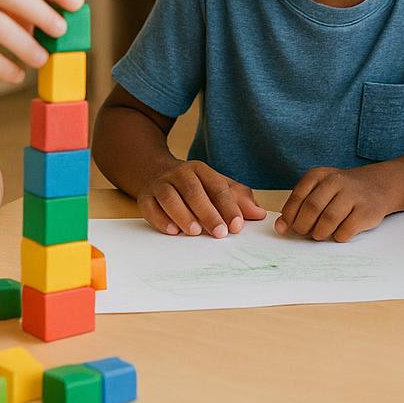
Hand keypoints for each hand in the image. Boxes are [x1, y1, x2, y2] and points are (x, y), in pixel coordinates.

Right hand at [137, 160, 265, 237]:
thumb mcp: (217, 186)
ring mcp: (161, 184)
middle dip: (208, 213)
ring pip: (171, 198)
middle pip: (194, 192)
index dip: (228, 207)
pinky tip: (172, 231)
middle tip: (219, 232)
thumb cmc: (194, 185)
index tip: (237, 226)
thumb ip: (238, 199)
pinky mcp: (145, 197)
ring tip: (195, 232)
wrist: (155, 172)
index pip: (218, 187)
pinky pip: (150, 207)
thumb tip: (259, 214)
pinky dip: (160, 219)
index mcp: (201, 169)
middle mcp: (180, 174)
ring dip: (183, 215)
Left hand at [275, 165, 393, 241]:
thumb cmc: (341, 192)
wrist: (378, 186)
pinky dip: (338, 236)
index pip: (298, 197)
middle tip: (305, 232)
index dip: (290, 216)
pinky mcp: (366, 210)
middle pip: (312, 208)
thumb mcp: (318, 191)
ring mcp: (353, 195)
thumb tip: (280, 228)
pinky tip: (339, 233)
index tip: (288, 227)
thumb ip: (298, 206)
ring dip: (320, 233)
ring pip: (328, 220)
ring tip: (320, 234)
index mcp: (319, 175)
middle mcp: (336, 181)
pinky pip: (346, 230)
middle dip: (303, 226)